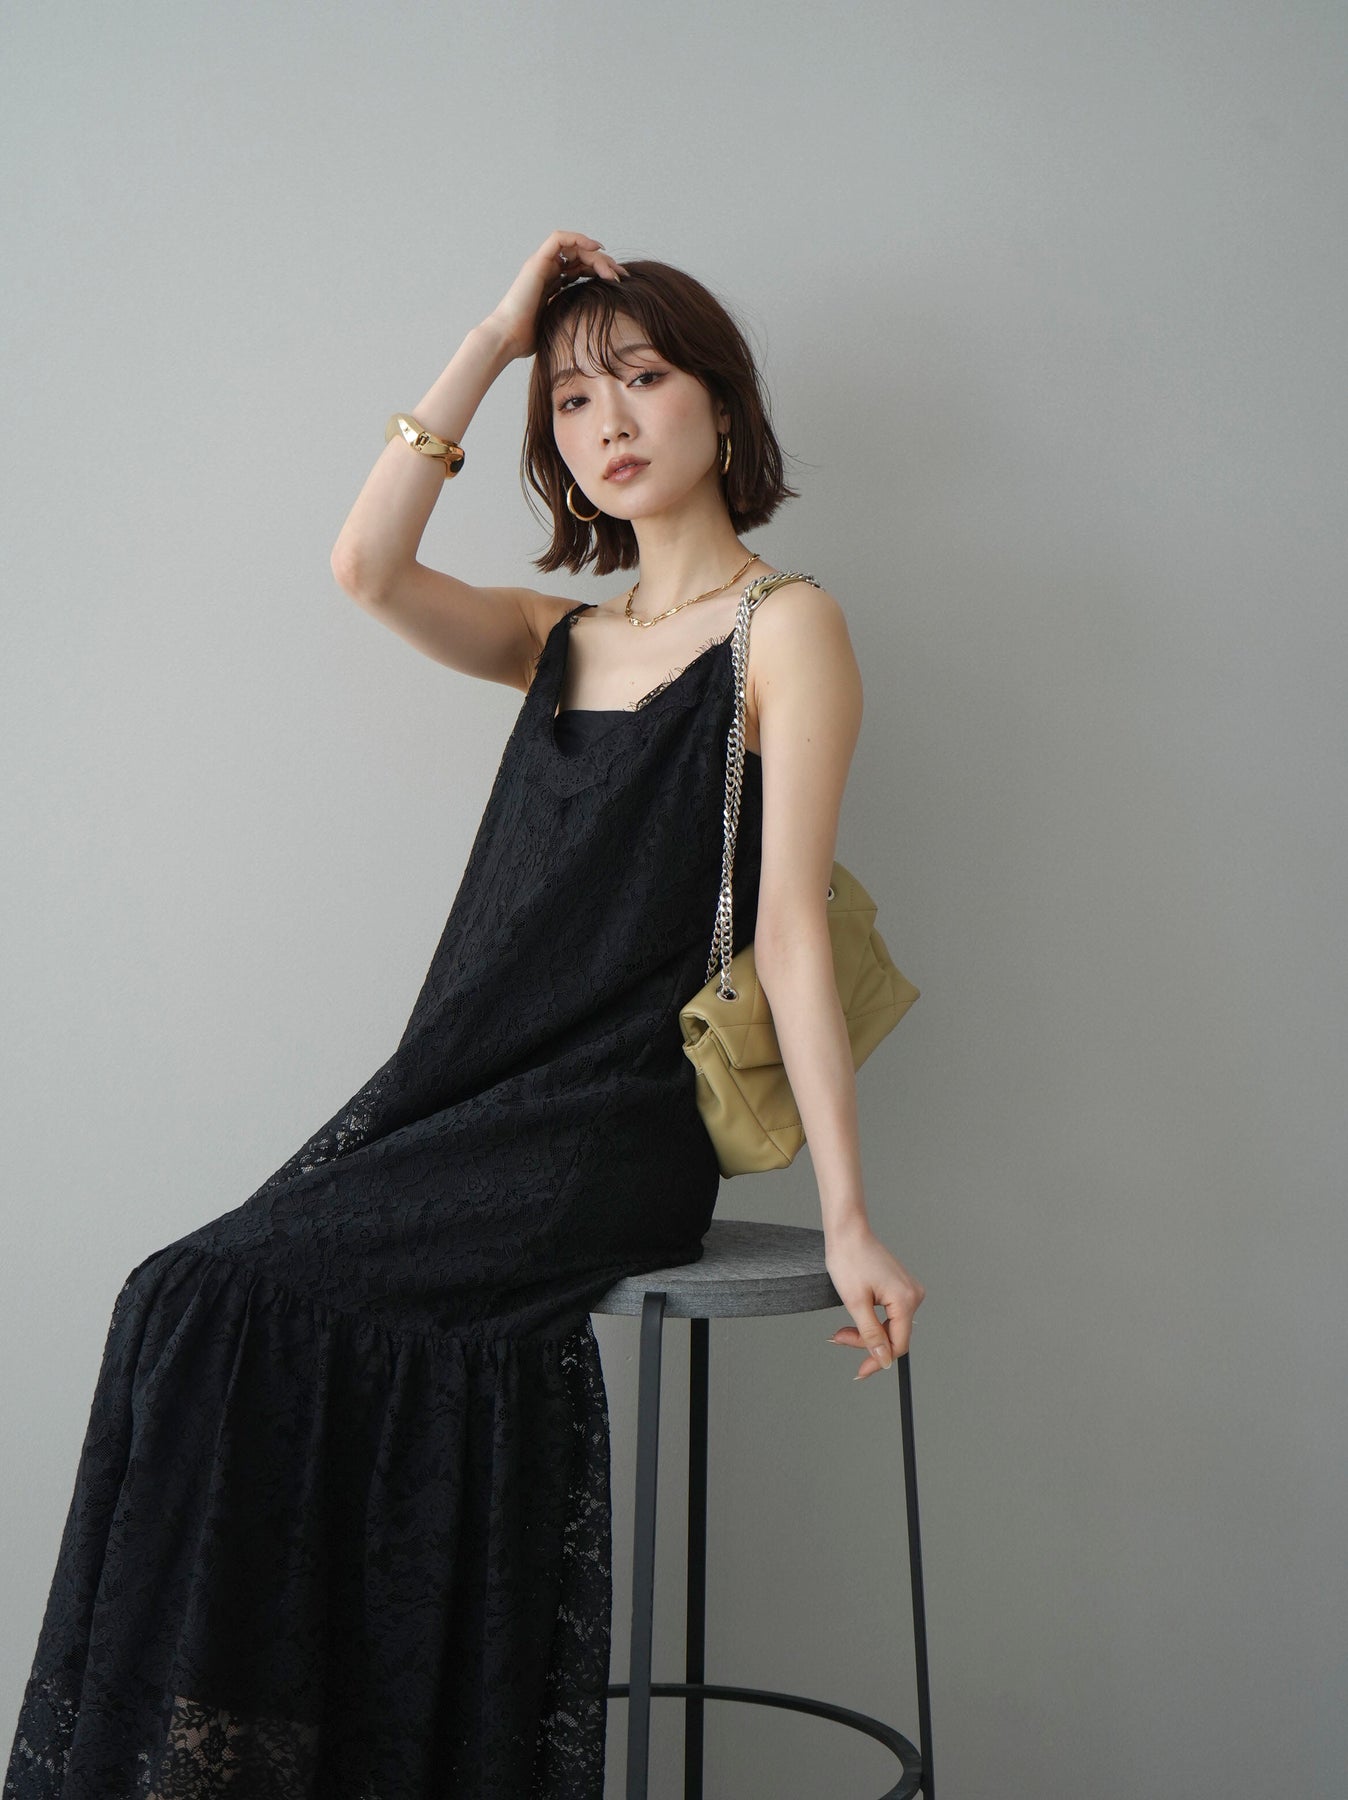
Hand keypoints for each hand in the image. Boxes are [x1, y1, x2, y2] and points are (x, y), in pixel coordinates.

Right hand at [484, 230, 629, 362]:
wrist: (508, 338)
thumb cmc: (530, 340)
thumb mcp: (561, 327)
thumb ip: (574, 320)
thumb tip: (596, 332)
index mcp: (553, 286)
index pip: (581, 269)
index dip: (601, 272)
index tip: (619, 283)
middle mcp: (547, 272)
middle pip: (580, 257)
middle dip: (604, 263)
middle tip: (622, 275)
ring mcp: (541, 265)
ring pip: (574, 248)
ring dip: (596, 255)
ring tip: (611, 270)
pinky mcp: (537, 262)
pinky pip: (559, 239)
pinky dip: (578, 238)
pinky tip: (596, 248)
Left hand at [823, 1223, 925, 1380]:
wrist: (847, 1232)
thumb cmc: (849, 1260)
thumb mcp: (855, 1303)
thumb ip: (871, 1334)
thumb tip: (884, 1359)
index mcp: (905, 1300)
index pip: (898, 1345)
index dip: (878, 1360)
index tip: (860, 1371)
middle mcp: (913, 1295)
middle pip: (893, 1336)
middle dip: (866, 1342)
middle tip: (838, 1337)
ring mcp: (908, 1290)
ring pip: (890, 1326)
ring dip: (866, 1332)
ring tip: (842, 1329)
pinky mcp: (900, 1287)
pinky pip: (889, 1314)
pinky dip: (871, 1320)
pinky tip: (856, 1316)